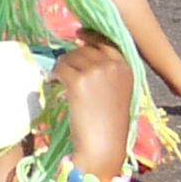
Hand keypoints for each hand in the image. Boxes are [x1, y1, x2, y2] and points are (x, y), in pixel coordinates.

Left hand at [50, 34, 135, 164]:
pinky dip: (55, 74)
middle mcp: (113, 65)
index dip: (91, 37)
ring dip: (63, 65)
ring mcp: (96, 71)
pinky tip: (54, 82)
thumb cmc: (110, 126)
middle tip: (64, 69)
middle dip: (73, 56)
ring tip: (59, 78)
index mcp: (126, 67)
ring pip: (71, 56)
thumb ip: (107, 73)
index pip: (107, 42)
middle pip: (86, 49)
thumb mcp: (117, 93)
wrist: (103, 146)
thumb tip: (82, 54)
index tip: (79, 35)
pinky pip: (61, 68)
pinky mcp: (79, 80)